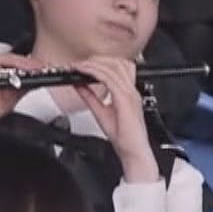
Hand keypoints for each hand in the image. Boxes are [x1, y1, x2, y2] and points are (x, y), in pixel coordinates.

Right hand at [0, 52, 39, 124]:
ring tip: (23, 68)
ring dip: (11, 61)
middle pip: (8, 59)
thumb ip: (19, 91)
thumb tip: (36, 82)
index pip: (16, 65)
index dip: (30, 65)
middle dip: (25, 62)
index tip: (45, 70)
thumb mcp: (7, 102)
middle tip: (39, 67)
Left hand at [71, 57, 157, 183]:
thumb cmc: (124, 138)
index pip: (118, 68)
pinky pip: (109, 79)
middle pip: (117, 63)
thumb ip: (90, 97)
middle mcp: (131, 91)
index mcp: (128, 93)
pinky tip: (85, 73)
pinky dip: (95, 73)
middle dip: (96, 60)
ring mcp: (130, 94)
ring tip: (81, 67)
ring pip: (113, 67)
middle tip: (80, 63)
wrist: (133, 151)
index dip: (100, 62)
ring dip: (94, 64)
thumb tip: (79, 84)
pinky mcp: (125, 99)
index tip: (83, 65)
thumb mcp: (101, 112)